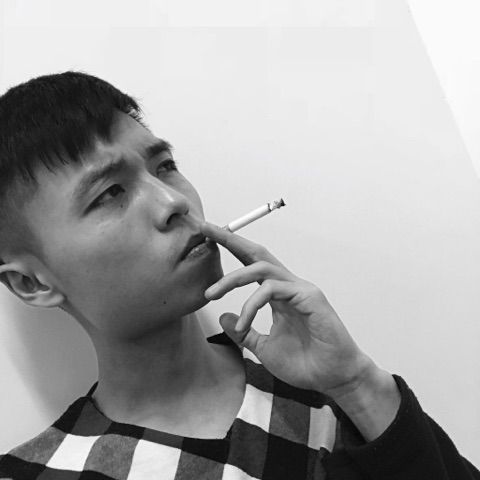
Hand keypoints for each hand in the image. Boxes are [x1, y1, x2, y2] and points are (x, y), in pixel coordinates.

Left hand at [200, 221, 373, 398]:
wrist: (333, 378)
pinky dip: (251, 304)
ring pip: (261, 268)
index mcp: (277, 294)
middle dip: (230, 239)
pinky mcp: (309, 297)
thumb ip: (244, 332)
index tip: (207, 237)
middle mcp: (287, 286)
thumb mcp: (263, 348)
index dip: (230, 248)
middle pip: (256, 253)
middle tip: (206, 230)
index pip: (250, 264)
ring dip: (232, 278)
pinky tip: (243, 323)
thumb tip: (223, 317)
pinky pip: (273, 290)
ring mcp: (299, 289)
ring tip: (210, 294)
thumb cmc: (305, 363)